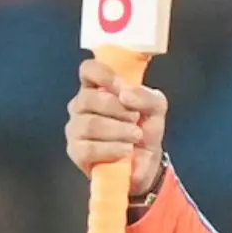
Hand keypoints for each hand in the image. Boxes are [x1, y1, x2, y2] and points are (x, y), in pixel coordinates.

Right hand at [65, 58, 168, 195]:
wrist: (146, 163)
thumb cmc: (144, 128)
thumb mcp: (156, 108)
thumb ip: (146, 96)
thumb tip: (126, 94)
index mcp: (98, 88)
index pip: (89, 70)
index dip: (103, 75)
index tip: (122, 88)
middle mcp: (81, 105)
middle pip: (89, 98)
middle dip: (119, 110)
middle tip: (136, 119)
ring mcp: (75, 128)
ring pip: (90, 124)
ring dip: (119, 131)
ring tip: (135, 136)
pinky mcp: (76, 151)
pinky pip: (89, 148)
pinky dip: (112, 149)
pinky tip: (126, 150)